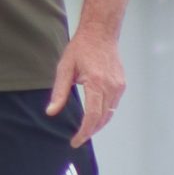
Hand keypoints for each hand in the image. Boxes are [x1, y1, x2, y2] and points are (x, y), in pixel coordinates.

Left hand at [46, 26, 123, 148]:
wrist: (100, 33)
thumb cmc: (81, 48)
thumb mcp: (65, 69)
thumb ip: (59, 92)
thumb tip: (51, 112)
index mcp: (96, 83)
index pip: (92, 116)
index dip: (84, 132)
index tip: (76, 141)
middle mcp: (111, 87)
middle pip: (102, 119)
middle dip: (90, 132)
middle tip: (78, 139)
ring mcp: (119, 86)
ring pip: (110, 114)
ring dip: (98, 125)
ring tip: (85, 131)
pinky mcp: (122, 84)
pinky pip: (114, 105)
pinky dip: (105, 114)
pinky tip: (95, 116)